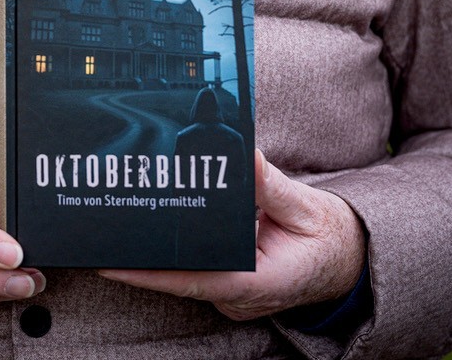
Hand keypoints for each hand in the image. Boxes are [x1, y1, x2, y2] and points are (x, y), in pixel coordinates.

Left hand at [99, 150, 365, 320]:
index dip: (151, 275)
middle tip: (104, 230)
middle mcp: (238, 297)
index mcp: (257, 283)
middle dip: (142, 257)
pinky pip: (197, 269)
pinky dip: (176, 250)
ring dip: (156, 254)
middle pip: (180, 278)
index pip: (194, 281)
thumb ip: (269, 184)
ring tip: (118, 224)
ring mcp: (233, 296)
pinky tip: (154, 225)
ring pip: (185, 276)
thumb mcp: (304, 206)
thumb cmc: (327, 235)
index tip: (113, 264)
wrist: (348, 259)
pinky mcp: (229, 285)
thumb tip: (245, 155)